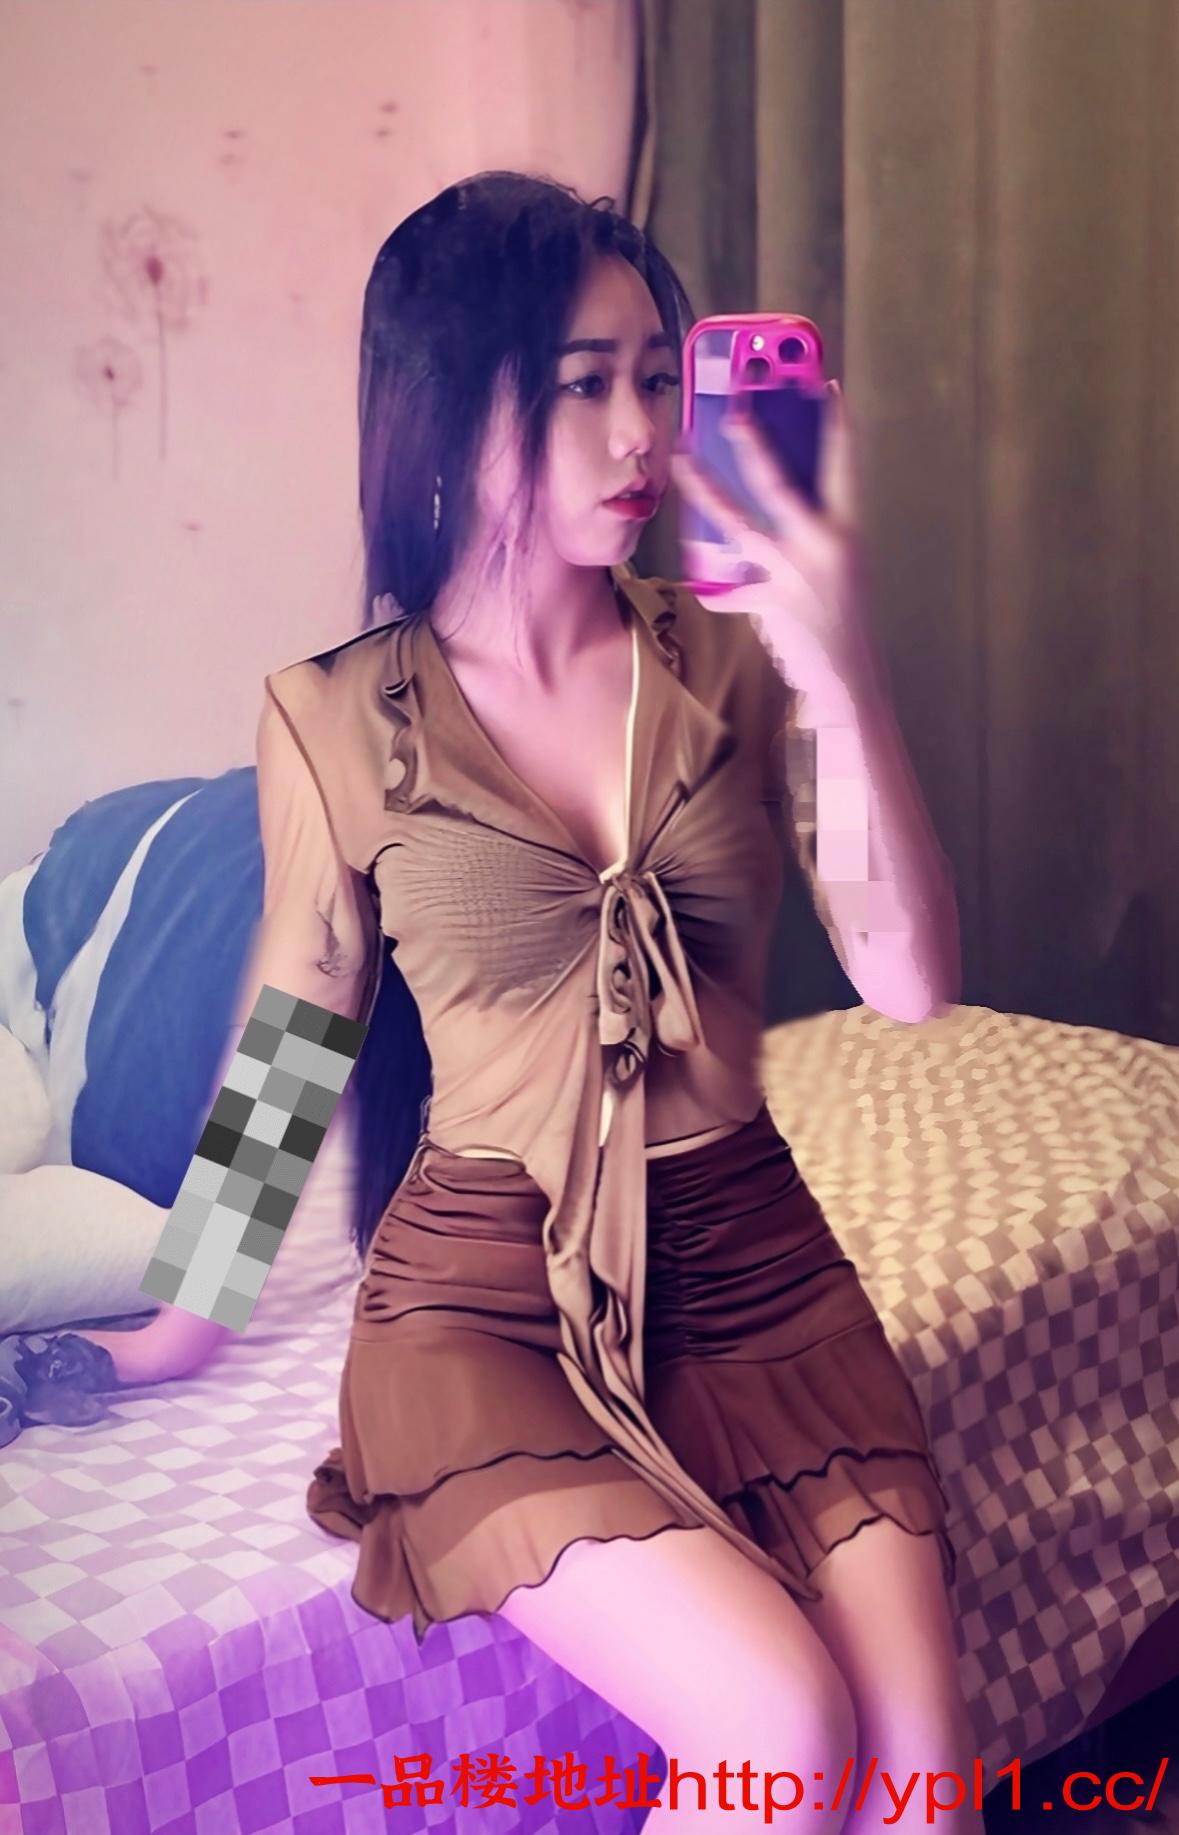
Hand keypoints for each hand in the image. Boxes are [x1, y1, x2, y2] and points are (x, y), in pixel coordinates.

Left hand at [670, 380, 873, 698]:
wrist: (849, 677)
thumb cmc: (844, 617)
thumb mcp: (841, 565)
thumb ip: (814, 529)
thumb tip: (776, 495)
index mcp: (847, 531)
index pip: (843, 466)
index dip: (837, 425)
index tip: (827, 387)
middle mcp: (821, 546)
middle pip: (778, 483)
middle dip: (754, 442)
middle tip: (733, 410)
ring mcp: (792, 574)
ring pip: (738, 522)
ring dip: (706, 489)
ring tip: (683, 461)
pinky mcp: (769, 603)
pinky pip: (728, 587)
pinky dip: (712, 585)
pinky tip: (695, 577)